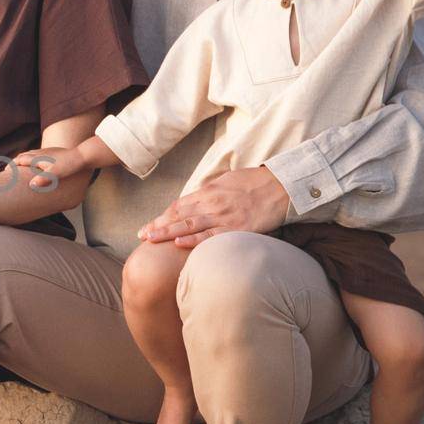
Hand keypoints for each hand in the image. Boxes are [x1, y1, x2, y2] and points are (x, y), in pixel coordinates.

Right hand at [13, 145, 85, 190]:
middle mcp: (40, 153)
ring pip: (30, 153)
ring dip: (23, 159)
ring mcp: (47, 151)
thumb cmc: (69, 165)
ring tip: (19, 167)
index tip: (5, 172)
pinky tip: (37, 164)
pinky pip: (38, 154)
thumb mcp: (56, 174)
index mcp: (38, 158)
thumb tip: (32, 185)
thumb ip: (44, 179)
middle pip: (23, 155)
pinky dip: (32, 159)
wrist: (83, 155)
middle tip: (9, 170)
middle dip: (15, 162)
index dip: (12, 165)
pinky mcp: (53, 152)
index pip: (20, 159)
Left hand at [138, 166, 289, 247]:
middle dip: (158, 226)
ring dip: (167, 233)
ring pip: (189, 225)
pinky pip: (211, 235)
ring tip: (151, 240)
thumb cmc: (255, 183)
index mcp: (208, 191)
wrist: (282, 186)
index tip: (149, 226)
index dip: (162, 216)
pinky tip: (178, 243)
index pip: (179, 205)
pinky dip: (194, 239)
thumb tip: (196, 199)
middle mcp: (212, 203)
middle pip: (179, 215)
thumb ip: (210, 191)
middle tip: (141, 235)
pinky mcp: (237, 228)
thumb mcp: (227, 181)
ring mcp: (223, 216)